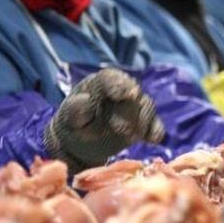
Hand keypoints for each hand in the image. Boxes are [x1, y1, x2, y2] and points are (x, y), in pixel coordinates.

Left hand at [45, 68, 164, 171]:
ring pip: (146, 106)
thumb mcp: (68, 118)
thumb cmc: (73, 126)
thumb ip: (75, 109)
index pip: (111, 78)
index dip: (121, 85)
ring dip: (142, 121)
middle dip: (130, 109)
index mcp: (99, 84)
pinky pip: (154, 124)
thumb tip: (84, 100)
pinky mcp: (144, 123)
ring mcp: (135, 106)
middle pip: (133, 92)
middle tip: (121, 129)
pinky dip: (155, 130)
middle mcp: (121, 91)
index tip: (129, 94)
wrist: (82, 144)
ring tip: (129, 137)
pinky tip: (153, 139)